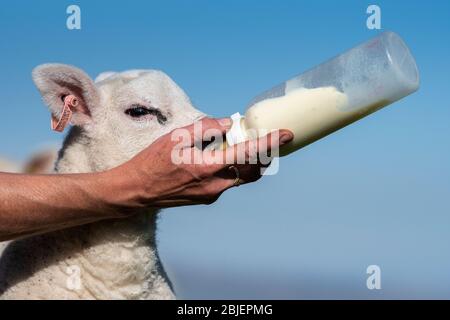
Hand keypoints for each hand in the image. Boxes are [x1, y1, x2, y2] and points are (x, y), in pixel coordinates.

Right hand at [107, 117, 293, 208]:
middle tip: (271, 138)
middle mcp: (215, 185)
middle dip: (266, 153)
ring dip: (252, 161)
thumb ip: (204, 129)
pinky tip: (226, 156)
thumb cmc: (152, 162)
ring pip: (242, 176)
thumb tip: (226, 124)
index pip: (248, 154)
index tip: (286, 135)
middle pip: (252, 168)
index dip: (270, 143)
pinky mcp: (207, 198)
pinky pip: (230, 181)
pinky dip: (235, 167)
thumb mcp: (175, 137)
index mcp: (208, 168)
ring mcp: (212, 194)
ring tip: (251, 145)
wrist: (136, 192)